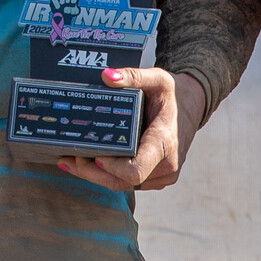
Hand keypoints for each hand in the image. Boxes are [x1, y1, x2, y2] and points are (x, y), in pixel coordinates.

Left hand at [58, 69, 203, 191]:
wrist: (192, 107)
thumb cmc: (173, 94)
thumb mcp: (157, 78)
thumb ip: (133, 76)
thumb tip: (107, 76)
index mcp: (165, 143)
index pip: (134, 170)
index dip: (110, 167)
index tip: (93, 154)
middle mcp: (166, 165)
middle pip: (122, 181)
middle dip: (91, 172)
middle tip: (67, 157)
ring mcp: (162, 176)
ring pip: (122, 184)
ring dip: (94, 175)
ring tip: (70, 160)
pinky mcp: (155, 178)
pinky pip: (127, 182)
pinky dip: (106, 174)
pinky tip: (86, 164)